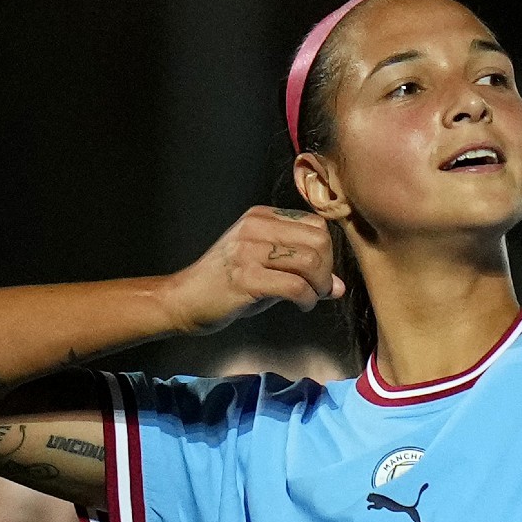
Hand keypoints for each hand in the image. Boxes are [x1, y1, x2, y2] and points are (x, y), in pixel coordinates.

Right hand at [176, 206, 345, 330]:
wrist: (184, 299)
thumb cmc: (224, 284)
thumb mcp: (263, 266)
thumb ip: (299, 269)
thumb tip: (337, 286)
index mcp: (261, 217)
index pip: (316, 225)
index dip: (327, 252)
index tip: (320, 274)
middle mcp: (255, 227)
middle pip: (319, 239)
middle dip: (327, 269)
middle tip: (319, 288)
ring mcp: (248, 251)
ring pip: (310, 260)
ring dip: (319, 285)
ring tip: (310, 297)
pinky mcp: (245, 277)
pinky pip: (295, 285)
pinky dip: (307, 298)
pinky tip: (301, 304)